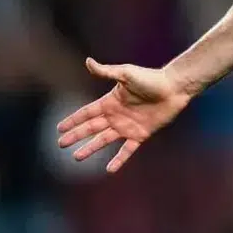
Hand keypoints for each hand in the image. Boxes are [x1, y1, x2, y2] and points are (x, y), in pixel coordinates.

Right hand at [56, 58, 192, 172]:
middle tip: (61, 144)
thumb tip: (88, 62)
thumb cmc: (151, 78)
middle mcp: (116, 115)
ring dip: (90, 148)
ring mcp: (128, 126)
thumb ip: (107, 72)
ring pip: (104, 140)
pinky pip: (127, 150)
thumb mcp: (126, 74)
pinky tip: (109, 170)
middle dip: (76, 135)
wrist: (174, 88)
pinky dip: (119, 160)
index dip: (73, 120)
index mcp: (110, 102)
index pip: (86, 113)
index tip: (59, 128)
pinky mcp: (141, 134)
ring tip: (77, 157)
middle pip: (91, 128)